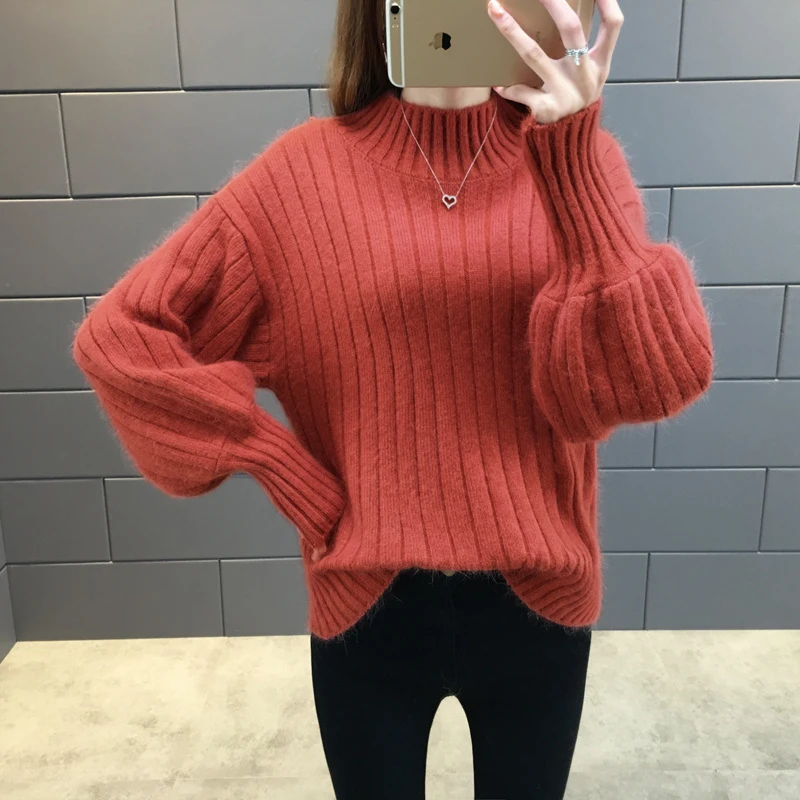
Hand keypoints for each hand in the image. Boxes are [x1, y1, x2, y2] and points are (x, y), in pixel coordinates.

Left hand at [487, 0, 622, 123]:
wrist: (570, 142)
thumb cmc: (577, 101)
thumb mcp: (591, 77)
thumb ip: (586, 52)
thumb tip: (564, 16)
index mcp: (600, 65)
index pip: (612, 26)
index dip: (607, 3)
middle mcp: (584, 76)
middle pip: (571, 30)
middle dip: (554, 4)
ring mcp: (564, 92)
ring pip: (534, 55)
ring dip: (512, 31)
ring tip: (495, 11)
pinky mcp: (546, 108)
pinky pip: (520, 90)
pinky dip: (508, 87)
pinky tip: (498, 84)